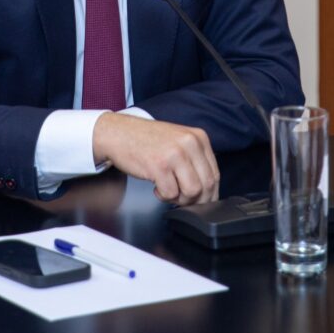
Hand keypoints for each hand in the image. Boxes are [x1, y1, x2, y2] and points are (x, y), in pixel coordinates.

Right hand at [92, 113, 219, 204]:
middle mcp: (189, 143)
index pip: (215, 174)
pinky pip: (170, 194)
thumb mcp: (178, 142)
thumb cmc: (147, 140)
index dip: (208, 194)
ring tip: (167, 188)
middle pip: (206, 186)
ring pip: (192, 193)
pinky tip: (155, 185)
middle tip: (181, 198)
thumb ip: (195, 160)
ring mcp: (175, 153)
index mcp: (198, 137)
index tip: (199, 199)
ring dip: (179, 199)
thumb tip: (208, 190)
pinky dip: (163, 196)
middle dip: (194, 200)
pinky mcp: (159, 166)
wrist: (118, 133)